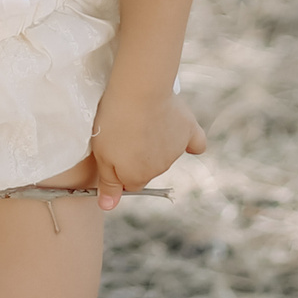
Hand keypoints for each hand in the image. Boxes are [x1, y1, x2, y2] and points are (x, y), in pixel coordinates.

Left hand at [87, 87, 206, 211]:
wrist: (139, 91)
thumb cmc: (114, 121)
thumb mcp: (101, 154)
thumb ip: (108, 183)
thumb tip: (108, 206)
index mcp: (137, 176)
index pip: (129, 182)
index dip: (119, 168)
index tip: (113, 149)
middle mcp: (159, 169)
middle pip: (147, 168)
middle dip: (137, 155)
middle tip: (125, 130)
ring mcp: (176, 151)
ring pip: (166, 153)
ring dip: (156, 142)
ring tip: (143, 118)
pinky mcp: (189, 131)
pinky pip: (196, 143)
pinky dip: (191, 142)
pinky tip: (182, 134)